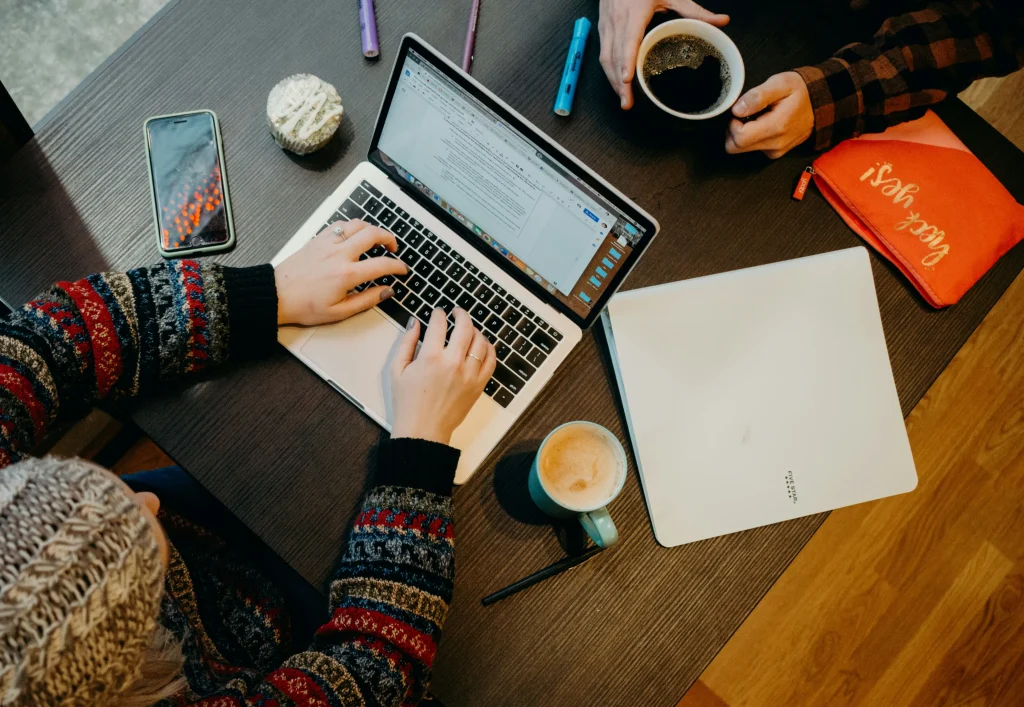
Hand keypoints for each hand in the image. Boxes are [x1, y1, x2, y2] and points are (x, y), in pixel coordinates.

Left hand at [274, 219, 407, 325]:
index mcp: (346, 274)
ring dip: (371, 229)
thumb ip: (367, 300)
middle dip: (389, 238)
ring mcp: (327, 243)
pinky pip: (340, 224)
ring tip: (376, 240)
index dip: (398, 266)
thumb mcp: (340, 312)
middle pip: (373, 234)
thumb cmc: (304, 305)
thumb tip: (386, 291)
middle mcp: (339, 254)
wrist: (277, 295)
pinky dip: (352, 227)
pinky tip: (354, 236)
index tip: (402, 269)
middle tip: (393, 248)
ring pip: (357, 224)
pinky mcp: (318, 239)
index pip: (382, 264)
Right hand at [390, 307, 495, 445]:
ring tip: (468, 329)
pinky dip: (488, 348)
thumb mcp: (397, 370)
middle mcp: (453, 363)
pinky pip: (491, 360)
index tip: (438, 312)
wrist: (423, 430)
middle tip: (457, 312)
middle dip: (461, 314)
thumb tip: (414, 323)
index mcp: (431, 357)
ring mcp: (469, 374)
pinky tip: (481, 345)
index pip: (439, 324)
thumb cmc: (407, 403)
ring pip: (481, 341)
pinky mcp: (478, 385)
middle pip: (465, 327)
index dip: (438, 313)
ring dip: (475, 330)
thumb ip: (407, 342)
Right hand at [599, 0, 728, 108]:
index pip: (628, 40)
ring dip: (612, 81)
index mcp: (634, 12)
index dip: (626, 61)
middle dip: (619, 82)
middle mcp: (617, 20)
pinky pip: (603, 54)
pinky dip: (609, 72)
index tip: (627, 80)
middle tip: (628, 103)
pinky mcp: (602, 29)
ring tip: (624, 99)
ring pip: (605, 58)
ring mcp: (607, 25)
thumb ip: (695, 11)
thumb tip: (722, 22)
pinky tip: (618, 84)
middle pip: (613, 56)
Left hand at [726, 72, 813, 158]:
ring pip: (743, 149)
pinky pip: (754, 149)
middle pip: (736, 148)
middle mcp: (775, 145)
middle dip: (733, 131)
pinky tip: (762, 123)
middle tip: (744, 113)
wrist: (822, 101)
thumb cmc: (801, 90)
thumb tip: (737, 110)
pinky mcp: (776, 153)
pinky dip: (752, 137)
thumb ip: (757, 96)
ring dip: (743, 134)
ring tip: (757, 116)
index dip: (732, 124)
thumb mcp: (780, 83)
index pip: (738, 138)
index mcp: (775, 128)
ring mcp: (776, 151)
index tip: (739, 111)